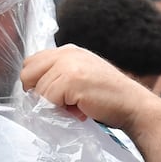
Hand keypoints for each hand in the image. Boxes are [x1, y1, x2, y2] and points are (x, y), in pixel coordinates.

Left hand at [20, 46, 157, 129]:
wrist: (133, 105)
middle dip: (37, 93)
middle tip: (61, 103)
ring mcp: (68, 64)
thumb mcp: (81, 78)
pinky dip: (58, 110)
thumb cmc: (108, 98)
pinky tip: (79, 110)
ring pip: (37, 89)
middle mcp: (66, 53)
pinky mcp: (70, 79)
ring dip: (52, 104)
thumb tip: (32, 90)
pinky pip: (46, 99)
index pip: (32, 63)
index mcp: (68, 51)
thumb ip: (59, 76)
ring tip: (76, 107)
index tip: (54, 97)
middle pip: (27, 72)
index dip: (36, 83)